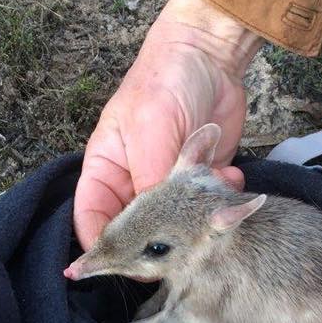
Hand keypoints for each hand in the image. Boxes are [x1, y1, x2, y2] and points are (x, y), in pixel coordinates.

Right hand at [73, 0, 263, 248]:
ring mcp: (169, 183)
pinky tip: (229, 176)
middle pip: (137, 232)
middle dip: (162, 240)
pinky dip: (222, 200)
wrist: (211, 55)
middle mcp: (134, 182)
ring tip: (215, 199)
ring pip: (178, 225)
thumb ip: (150, 183)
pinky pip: (209, 207)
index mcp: (106, 170)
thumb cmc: (165, 83)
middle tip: (186, 245)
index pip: (92, 221)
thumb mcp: (151, 134)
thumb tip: (155, 231)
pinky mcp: (201, 181)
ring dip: (198, 219)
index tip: (119, 267)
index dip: (102, 248)